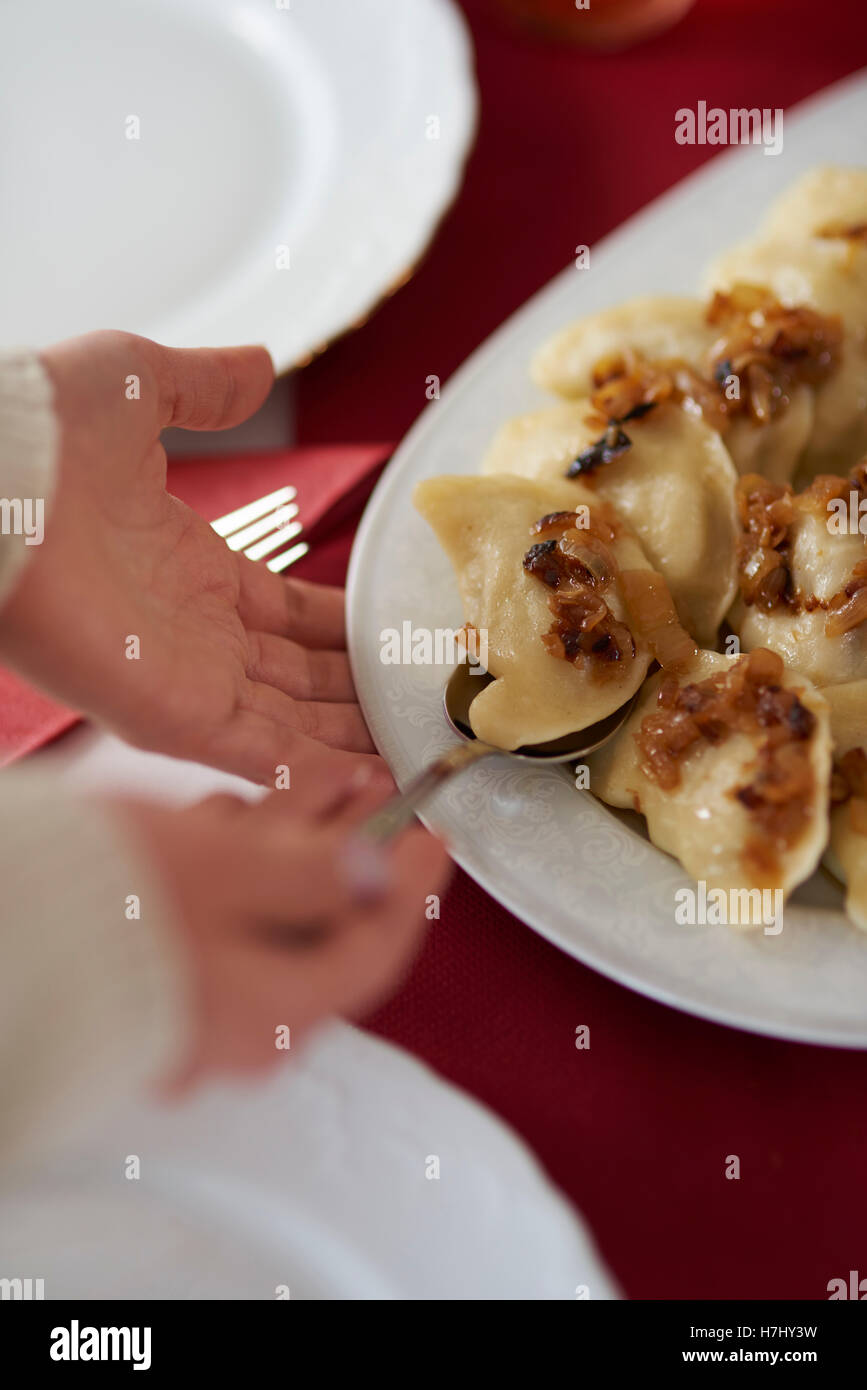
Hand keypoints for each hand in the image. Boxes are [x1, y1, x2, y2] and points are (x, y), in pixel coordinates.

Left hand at [0, 330, 375, 782]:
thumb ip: (207, 385)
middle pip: (299, 676)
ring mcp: (186, 678)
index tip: (395, 637)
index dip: (344, 627)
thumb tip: (260, 366)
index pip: (290, 611)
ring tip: (420, 750)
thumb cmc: (47, 430)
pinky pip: (262, 755)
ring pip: (292, 722)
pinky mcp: (173, 716)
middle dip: (359, 690)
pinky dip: (320, 773)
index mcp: (194, 566)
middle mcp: (195, 632)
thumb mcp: (141, 383)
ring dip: (353, 737)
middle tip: (425, 703)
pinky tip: (379, 782)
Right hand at [121, 751, 450, 1086]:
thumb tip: (377, 875)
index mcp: (275, 1013)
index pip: (376, 949)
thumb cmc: (100, 907)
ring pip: (269, 916)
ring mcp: (195, 1004)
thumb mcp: (227, 872)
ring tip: (313, 780)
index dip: (413, 884)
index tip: (432, 830)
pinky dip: (238, 865)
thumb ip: (316, 876)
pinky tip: (239, 811)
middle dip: (350, 846)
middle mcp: (241, 1024)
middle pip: (324, 928)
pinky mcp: (157, 977)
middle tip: (373, 785)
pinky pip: (220, 920)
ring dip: (296, 844)